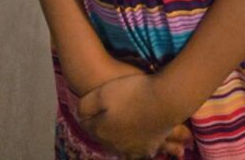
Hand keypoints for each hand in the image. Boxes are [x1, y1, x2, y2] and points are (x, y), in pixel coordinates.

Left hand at [78, 72, 192, 157]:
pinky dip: (133, 146)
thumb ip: (85, 105)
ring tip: (117, 129)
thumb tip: (78, 114)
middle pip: (102, 136)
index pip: (87, 124)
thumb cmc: (133, 93)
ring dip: (116, 138)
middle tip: (101, 114)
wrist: (166, 101)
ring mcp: (133, 149)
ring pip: (119, 147)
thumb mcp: (103, 92)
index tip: (89, 105)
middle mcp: (115, 145)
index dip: (86, 113)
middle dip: (100, 126)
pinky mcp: (149, 148)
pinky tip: (135, 141)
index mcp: (102, 131)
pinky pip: (137, 151)